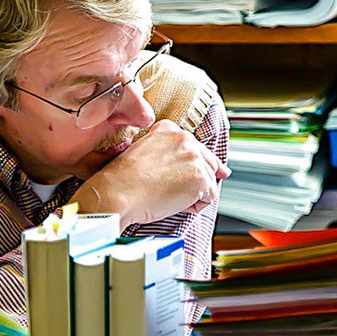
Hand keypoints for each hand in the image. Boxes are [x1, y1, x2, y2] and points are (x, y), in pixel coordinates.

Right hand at [80, 119, 225, 225]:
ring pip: (209, 181)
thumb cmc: (124, 181)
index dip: (189, 167)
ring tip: (167, 196)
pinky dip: (195, 206)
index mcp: (168, 129)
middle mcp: (184, 138)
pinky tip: (175, 204)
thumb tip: (219, 167)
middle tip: (169, 190)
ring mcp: (194, 157)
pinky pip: (210, 197)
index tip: (177, 177)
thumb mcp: (144, 153)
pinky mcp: (200, 178)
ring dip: (193, 194)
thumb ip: (171, 153)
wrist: (116, 194)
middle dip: (194, 180)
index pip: (194, 148)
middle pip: (207, 163)